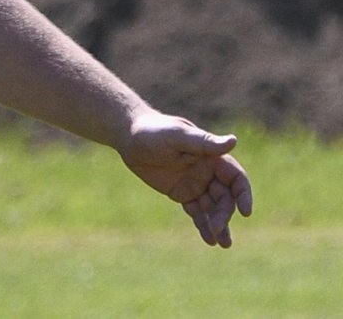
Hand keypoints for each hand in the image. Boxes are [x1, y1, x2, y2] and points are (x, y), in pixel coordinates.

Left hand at [117, 111, 253, 247]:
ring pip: (213, 208)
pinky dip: (203, 225)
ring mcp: (196, 184)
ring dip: (219, 225)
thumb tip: (233, 141)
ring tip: (223, 244)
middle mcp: (209, 172)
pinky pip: (196, 212)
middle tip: (219, 230)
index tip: (246, 212)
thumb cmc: (154, 130)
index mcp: (213, 157)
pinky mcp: (182, 194)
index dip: (243, 194)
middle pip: (225, 198)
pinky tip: (209, 240)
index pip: (237, 179)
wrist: (129, 137)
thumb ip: (203, 142)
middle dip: (224, 214)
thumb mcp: (178, 135)